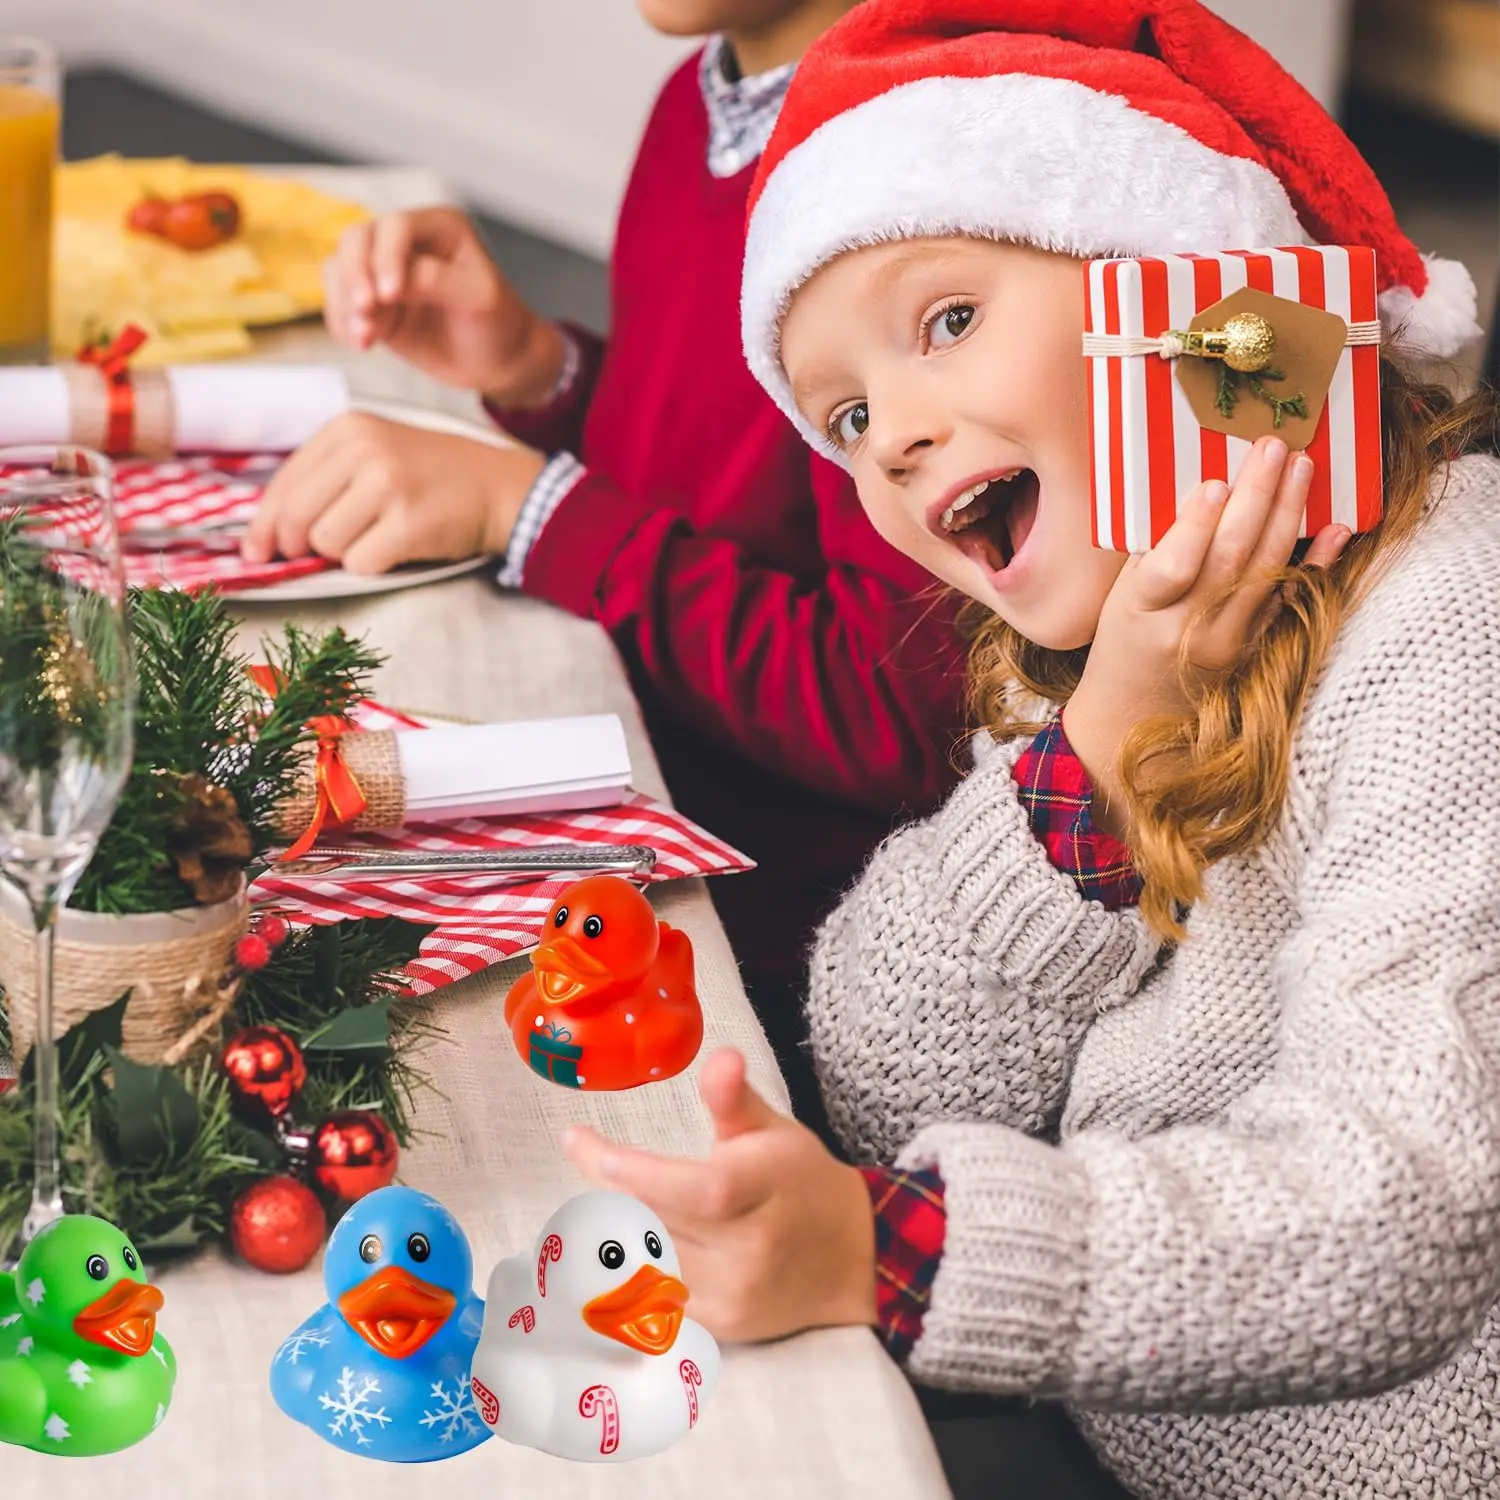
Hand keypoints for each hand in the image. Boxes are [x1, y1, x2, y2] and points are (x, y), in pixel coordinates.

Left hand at [240, 412, 547, 573]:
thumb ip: (323, 481)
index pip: (282, 484)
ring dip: (343, 554)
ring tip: (373, 538)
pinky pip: (361, 563)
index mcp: (347, 428)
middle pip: (295, 517)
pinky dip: (372, 566)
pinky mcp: (408, 523)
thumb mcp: (374, 453)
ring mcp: (388, 485)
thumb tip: (267, 537)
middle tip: (311, 554)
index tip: (260, 548)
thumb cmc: (430, 477)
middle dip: (297, 545)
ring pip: (325, 543)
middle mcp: (364, 450)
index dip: (265, 524)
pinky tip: (394, 548)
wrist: (497, 486)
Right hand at [324, 207, 566, 406]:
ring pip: (340, 270)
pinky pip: (340, 304)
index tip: (390, 295)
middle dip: (355, 276)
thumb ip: (434, 282)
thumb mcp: (477, 297)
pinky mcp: (373, 304)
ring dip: (345, 303)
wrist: (497, 361)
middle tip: (365, 311)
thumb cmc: (498, 323)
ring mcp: (384, 272)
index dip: (386, 257)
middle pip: (356, 240)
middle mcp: (405, 242)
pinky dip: (342, 323)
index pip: (396, 227)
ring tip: (366, 338)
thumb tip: (391, 282)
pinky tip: (362, 344)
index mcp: (438, 227)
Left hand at [563, 1049, 877, 1343]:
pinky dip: (634, 1265)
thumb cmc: (801, 1180)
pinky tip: (616, 1243)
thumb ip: (735, 1098)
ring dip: (614, 1225)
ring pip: (647, 1258)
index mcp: (762, 1188)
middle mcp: (749, 1247)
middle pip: (655, 1220)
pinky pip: (658, 1294)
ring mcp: (733, 1293)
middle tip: (586, 1152)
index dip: (632, 1172)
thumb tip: (720, 1056)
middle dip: (608, 1187)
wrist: (850, 1258)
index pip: (692, 1188)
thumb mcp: (773, 1130)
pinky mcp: (722, 1324)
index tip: (582, 1144)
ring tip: (599, 1195)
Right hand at [1063, 437, 1349, 835]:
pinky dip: (1317, 562)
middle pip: (1230, 560)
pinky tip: (1336, 528)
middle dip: (1254, 498)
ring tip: (1300, 465)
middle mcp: (1189, 632)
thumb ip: (1153, 554)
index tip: (1215, 484)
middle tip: (1272, 447)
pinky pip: (1291, 600)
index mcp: (1142, 616)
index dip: (1195, 527)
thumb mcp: (1118, 600)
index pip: (1172, 569)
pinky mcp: (1256, 651)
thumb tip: (1199, 491)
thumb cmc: (1121, 647)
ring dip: (1287, 513)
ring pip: (1264, 572)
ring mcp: (1229, 644)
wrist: (1133, 719)